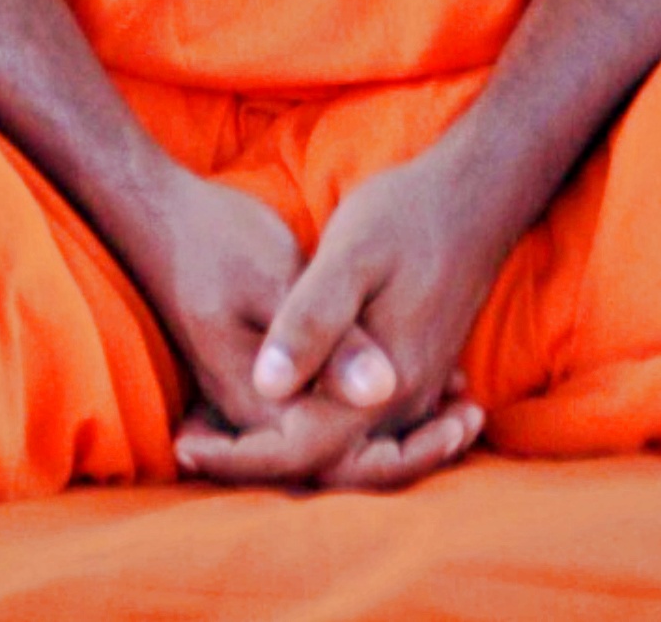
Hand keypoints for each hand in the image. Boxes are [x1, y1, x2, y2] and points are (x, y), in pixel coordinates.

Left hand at [177, 143, 511, 488]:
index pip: (297, 452)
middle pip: (321, 465)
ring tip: (222, 432)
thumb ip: (312, 321)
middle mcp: (398, 404)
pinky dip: (324, 433)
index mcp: (376, 386)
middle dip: (254, 462)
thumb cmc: (408, 215)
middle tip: (193, 443)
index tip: (183, 445)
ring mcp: (415, 392)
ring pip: (345, 452)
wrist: (477, 195)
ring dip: (286, 450)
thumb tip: (267, 385)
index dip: (236, 456)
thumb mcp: (351, 253)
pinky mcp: (420, 374)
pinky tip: (284, 410)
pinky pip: (368, 431)